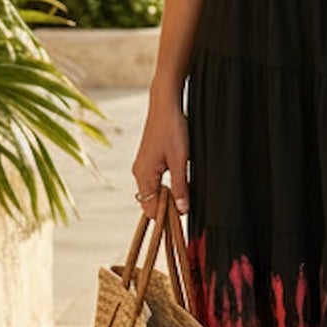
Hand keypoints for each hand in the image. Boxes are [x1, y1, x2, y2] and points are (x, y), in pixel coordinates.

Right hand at [131, 94, 188, 221]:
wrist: (165, 106)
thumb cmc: (172, 130)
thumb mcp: (181, 160)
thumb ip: (181, 186)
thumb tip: (182, 209)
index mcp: (143, 175)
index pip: (149, 208)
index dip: (165, 216)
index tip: (182, 220)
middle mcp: (139, 173)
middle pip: (150, 202)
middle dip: (167, 208)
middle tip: (187, 209)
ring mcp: (142, 167)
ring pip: (154, 191)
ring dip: (168, 197)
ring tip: (186, 197)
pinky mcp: (148, 161)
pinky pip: (155, 181)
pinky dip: (166, 186)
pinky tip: (181, 184)